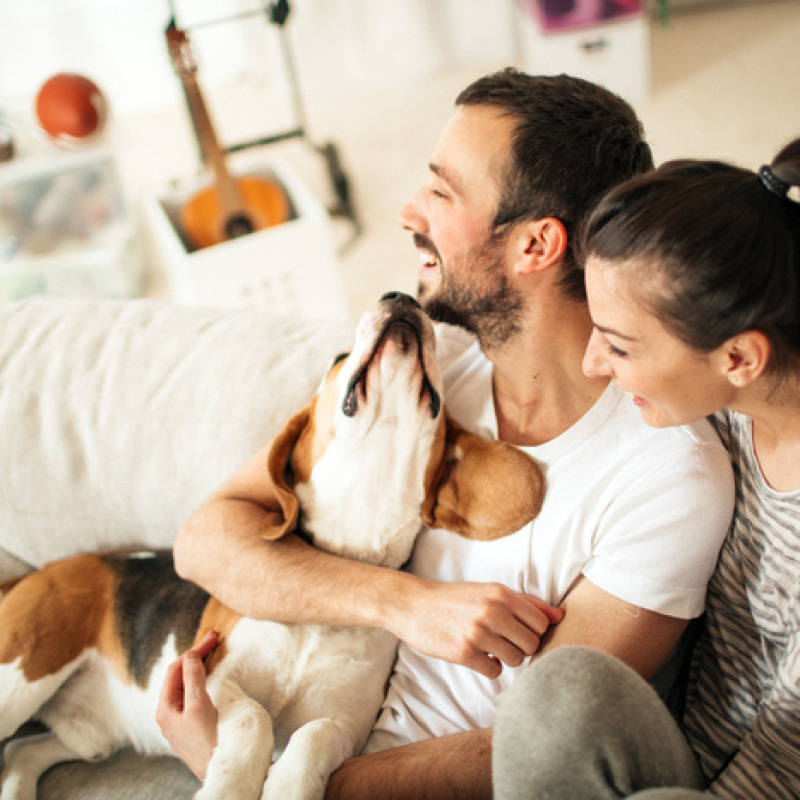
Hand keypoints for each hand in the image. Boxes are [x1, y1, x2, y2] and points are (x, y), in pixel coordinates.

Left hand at [156, 630, 219, 779]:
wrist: (224, 772)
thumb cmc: (209, 741)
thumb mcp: (200, 706)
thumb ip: (193, 678)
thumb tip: (190, 655)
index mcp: (165, 709)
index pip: (177, 668)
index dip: (194, 650)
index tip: (213, 637)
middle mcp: (168, 714)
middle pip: (179, 675)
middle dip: (195, 656)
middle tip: (214, 638)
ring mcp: (179, 720)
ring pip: (186, 685)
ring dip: (199, 667)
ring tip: (212, 652)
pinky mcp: (191, 725)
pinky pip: (193, 695)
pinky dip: (202, 680)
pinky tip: (211, 676)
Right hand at [392, 580, 563, 678]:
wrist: (414, 605)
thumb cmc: (456, 599)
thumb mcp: (490, 592)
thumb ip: (526, 603)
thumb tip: (561, 616)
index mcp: (502, 593)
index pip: (541, 623)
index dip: (532, 631)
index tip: (516, 631)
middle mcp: (493, 611)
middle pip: (532, 644)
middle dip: (520, 647)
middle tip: (502, 641)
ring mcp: (478, 632)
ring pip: (517, 660)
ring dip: (505, 658)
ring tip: (489, 648)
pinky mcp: (464, 652)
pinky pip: (495, 671)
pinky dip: (489, 667)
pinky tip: (476, 655)